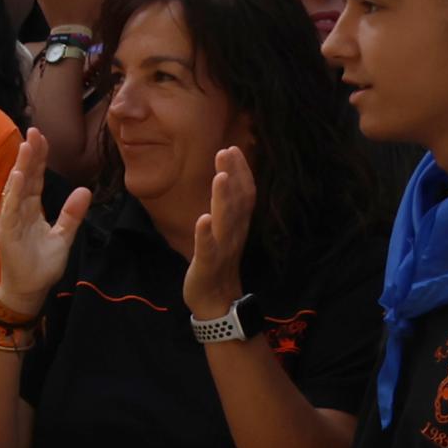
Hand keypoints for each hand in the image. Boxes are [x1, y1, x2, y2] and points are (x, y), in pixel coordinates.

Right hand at [0, 127, 87, 317]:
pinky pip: (10, 208)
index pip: (35, 179)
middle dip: (29, 154)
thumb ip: (72, 214)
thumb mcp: (64, 236)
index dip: (38, 159)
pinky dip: (13, 192)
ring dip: (21, 167)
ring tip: (26, 147)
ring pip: (16, 188)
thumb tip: (85, 190)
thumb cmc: (42, 264)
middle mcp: (18, 210)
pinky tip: (18, 175)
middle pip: (25, 177)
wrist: (30, 289)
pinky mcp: (6, 231)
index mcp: (30, 209)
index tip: (42, 138)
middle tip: (34, 131)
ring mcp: (10, 220)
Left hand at [181, 146, 257, 325]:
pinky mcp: (208, 263)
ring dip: (222, 198)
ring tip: (220, 176)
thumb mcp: (225, 232)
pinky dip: (206, 233)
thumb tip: (225, 182)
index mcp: (238, 225)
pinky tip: (203, 219)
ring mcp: (222, 248)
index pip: (244, 194)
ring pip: (225, 221)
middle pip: (237, 201)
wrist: (216, 300)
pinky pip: (208, 247)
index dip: (241, 171)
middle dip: (233, 175)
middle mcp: (234, 233)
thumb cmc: (218, 262)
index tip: (233, 148)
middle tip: (226, 150)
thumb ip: (227, 209)